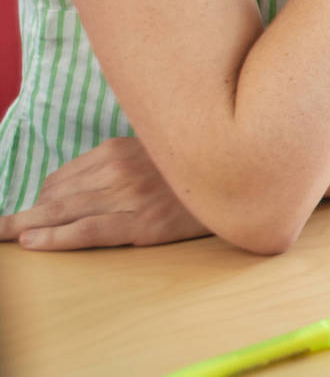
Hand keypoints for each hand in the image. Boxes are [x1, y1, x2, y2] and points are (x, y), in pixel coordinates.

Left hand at [0, 137, 208, 248]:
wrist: (243, 177)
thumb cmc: (195, 170)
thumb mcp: (155, 154)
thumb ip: (121, 162)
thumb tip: (84, 184)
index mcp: (120, 149)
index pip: (63, 177)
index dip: (41, 199)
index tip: (28, 214)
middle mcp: (119, 169)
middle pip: (56, 195)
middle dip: (21, 213)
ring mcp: (130, 196)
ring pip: (63, 212)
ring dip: (26, 226)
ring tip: (2, 235)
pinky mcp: (143, 223)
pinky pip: (87, 231)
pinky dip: (54, 238)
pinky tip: (31, 242)